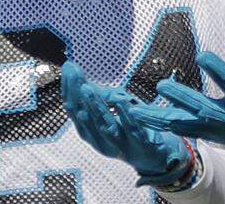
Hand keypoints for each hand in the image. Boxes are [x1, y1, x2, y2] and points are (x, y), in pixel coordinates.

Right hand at [61, 62, 193, 187]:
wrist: (156, 156)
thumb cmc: (130, 131)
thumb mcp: (112, 110)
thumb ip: (98, 97)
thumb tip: (79, 74)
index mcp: (92, 134)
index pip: (75, 111)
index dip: (69, 90)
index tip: (67, 68)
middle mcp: (101, 143)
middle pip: (86, 119)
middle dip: (78, 95)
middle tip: (73, 73)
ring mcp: (121, 147)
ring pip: (105, 126)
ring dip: (96, 106)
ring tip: (88, 88)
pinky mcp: (141, 147)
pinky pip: (132, 130)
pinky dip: (125, 115)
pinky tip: (120, 99)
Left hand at [132, 21, 224, 166]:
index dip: (221, 74)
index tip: (203, 56)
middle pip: (207, 111)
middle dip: (184, 99)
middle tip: (163, 85)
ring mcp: (223, 132)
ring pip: (190, 125)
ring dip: (163, 118)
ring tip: (137, 110)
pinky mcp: (214, 136)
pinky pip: (186, 130)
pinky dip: (165, 124)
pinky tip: (143, 118)